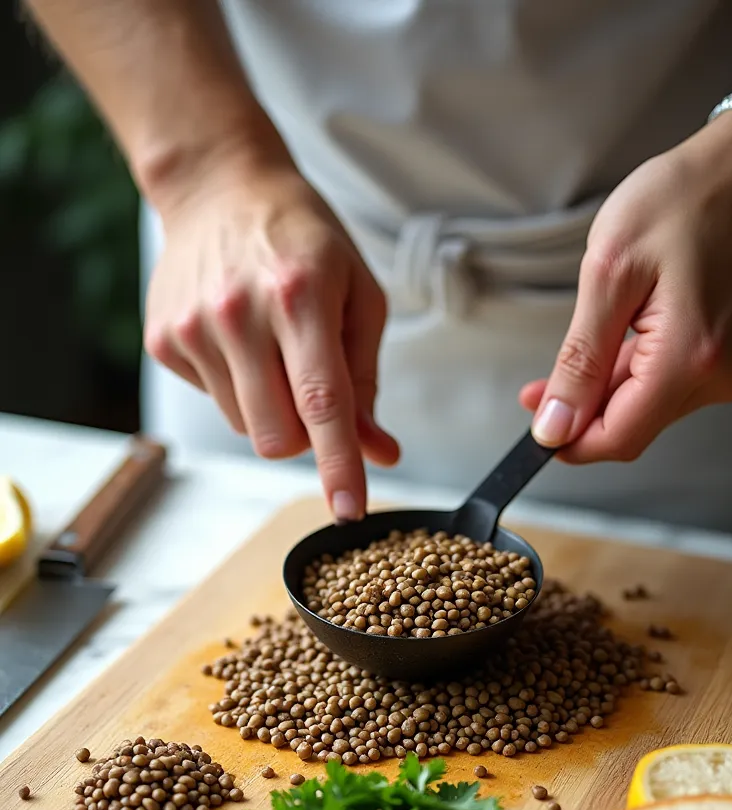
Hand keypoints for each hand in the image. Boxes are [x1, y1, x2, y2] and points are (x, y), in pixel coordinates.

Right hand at [144, 151, 398, 518]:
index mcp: (300, 295)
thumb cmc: (301, 239)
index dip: (338, 464)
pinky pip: (214, 401)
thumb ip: (365, 379)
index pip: (322, 402)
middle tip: (312, 390)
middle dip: (303, 437)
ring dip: (270, 409)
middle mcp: (240, 313)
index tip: (348, 510)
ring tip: (272, 349)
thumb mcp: (357, 294)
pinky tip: (237, 337)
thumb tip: (377, 451)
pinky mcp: (164, 340)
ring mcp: (194, 328)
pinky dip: (235, 385)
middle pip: (276, 436)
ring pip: (246, 427)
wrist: (220, 187)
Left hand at [520, 113, 731, 463]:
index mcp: (691, 358)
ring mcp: (731, 367)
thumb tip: (556, 423)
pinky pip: (669, 384)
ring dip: (605, 392)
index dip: (569, 442)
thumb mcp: (609, 273)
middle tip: (537, 390)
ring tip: (579, 352)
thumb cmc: (685, 198)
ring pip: (647, 408)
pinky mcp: (730, 356)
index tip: (538, 428)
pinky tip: (615, 345)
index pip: (618, 438)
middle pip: (632, 426)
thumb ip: (580, 359)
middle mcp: (721, 374)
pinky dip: (633, 373)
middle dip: (580, 413)